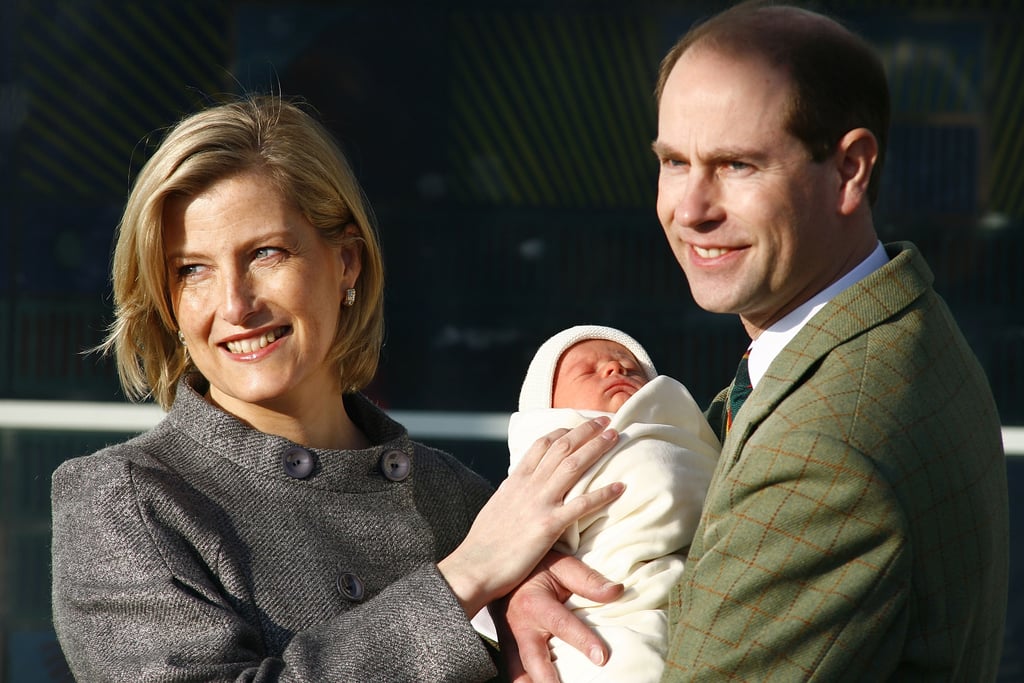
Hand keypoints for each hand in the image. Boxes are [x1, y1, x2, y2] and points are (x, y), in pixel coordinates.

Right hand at [439, 418, 621, 617]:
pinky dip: (602, 494)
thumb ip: (512, 493)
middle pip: (561, 448)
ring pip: (573, 467)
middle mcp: (528, 486)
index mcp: (515, 480)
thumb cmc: (483, 543)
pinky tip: (620, 487)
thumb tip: (519, 486)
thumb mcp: (497, 506)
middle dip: (585, 431)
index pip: (542, 445)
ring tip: (615, 437)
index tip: (580, 425)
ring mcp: (539, 503)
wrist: (474, 566)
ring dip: (596, 449)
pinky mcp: (548, 526)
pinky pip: (580, 505)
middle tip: (606, 421)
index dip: (564, 431)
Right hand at [498, 551, 623, 682]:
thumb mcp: (562, 566)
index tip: (602, 658)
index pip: (562, 625)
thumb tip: (617, 591)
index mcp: (534, 603)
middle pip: (533, 661)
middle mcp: (519, 628)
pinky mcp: (508, 652)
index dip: (582, 641)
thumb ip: (587, 580)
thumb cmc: (537, 569)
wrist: (503, 572)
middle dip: (548, 681)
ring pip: (518, 675)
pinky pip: (516, 674)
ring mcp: (510, 643)